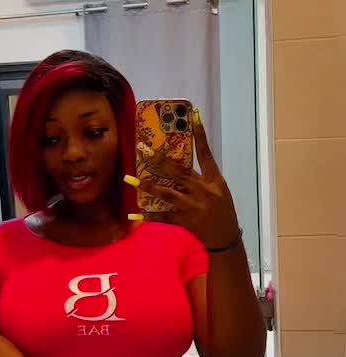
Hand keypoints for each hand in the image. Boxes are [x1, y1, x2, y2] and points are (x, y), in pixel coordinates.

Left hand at [137, 115, 239, 250]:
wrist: (226, 238)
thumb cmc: (223, 210)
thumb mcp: (219, 190)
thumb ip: (201, 177)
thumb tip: (179, 164)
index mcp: (213, 180)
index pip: (206, 154)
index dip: (200, 135)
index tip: (193, 118)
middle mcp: (202, 190)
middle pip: (178, 171)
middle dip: (159, 160)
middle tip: (143, 150)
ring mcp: (192, 206)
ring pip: (166, 192)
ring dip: (147, 185)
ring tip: (130, 179)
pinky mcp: (183, 220)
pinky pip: (162, 216)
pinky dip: (147, 216)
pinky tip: (133, 215)